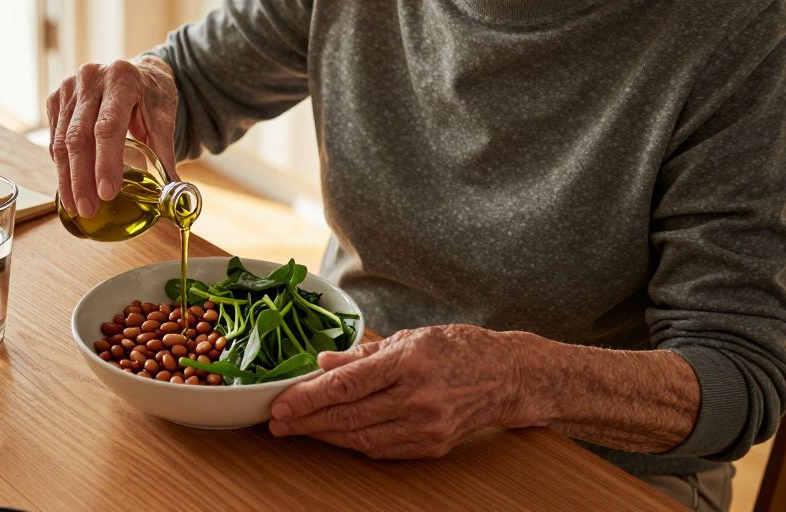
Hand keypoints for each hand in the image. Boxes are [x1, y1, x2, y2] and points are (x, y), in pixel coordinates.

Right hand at [46, 56, 178, 218]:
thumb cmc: (150, 95)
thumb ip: (164, 153)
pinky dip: (61, 165)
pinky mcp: (56, 98)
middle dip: (82, 178)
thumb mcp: (163, 118)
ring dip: (67, 178)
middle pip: (79, 136)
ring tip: (76, 206)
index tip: (108, 193)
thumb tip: (173, 195)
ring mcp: (69, 87)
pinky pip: (54, 138)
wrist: (135, 71)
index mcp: (121, 79)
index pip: (108, 126)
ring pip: (61, 140)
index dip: (106, 162)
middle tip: (88, 209)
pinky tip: (68, 186)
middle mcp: (91, 78)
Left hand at [268, 325, 532, 458]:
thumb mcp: (409, 337)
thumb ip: (363, 353)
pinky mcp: (432, 445)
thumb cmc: (457, 349)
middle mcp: (417, 396)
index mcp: (409, 361)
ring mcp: (426, 425)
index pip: (347, 384)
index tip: (281, 403)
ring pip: (362, 437)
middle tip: (277, 422)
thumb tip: (321, 362)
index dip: (308, 397)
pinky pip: (382, 449)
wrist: (508, 377)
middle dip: (307, 420)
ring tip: (298, 430)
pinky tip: (333, 437)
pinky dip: (353, 444)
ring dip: (325, 435)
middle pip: (349, 414)